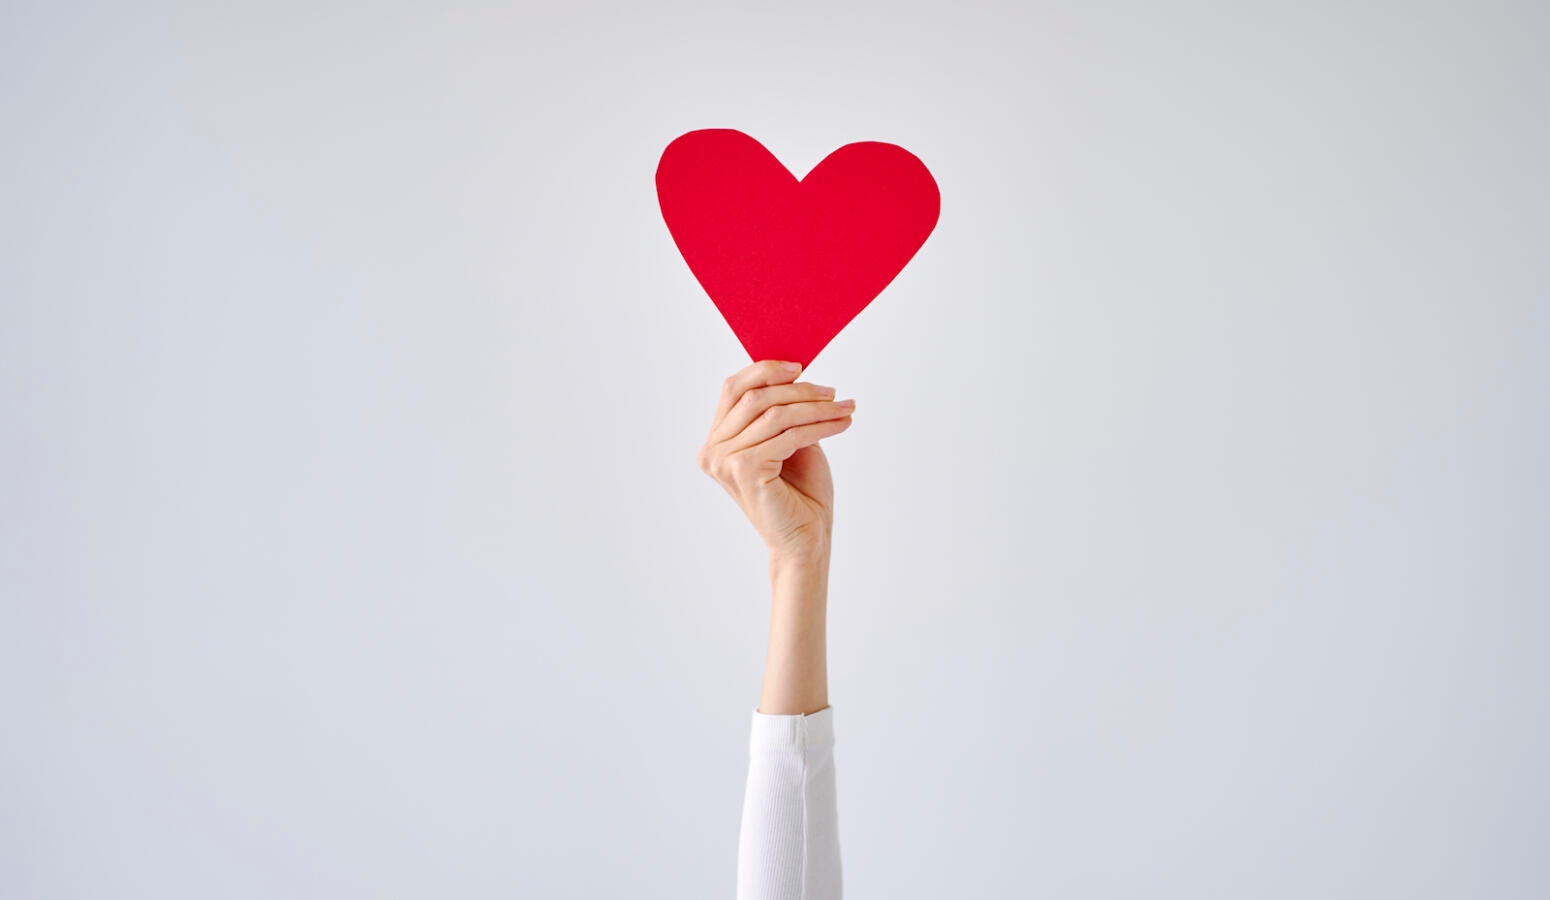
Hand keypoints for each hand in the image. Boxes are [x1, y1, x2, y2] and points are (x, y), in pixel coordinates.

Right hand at [696, 360, 856, 563]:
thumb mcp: (788, 440)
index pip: (734, 389)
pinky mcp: (744, 470)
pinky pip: (788, 435)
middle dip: (799, 390)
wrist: (805, 539)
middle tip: (833, 393)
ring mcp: (724, 461)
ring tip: (845, 407)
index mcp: (716, 440)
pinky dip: (820, 425)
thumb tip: (794, 373)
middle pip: (755, 397)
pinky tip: (841, 423)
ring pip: (775, 414)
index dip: (766, 370)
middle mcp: (712, 450)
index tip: (801, 366)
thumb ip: (781, 410)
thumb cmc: (799, 493)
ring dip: (816, 407)